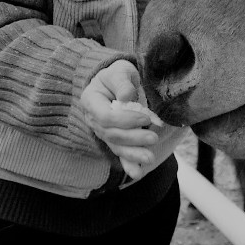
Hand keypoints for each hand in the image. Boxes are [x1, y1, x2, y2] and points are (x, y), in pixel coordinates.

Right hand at [81, 59, 160, 179]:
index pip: (105, 117)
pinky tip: (137, 173)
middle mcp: (94, 119)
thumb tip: (127, 96)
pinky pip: (120, 152)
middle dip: (133, 138)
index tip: (145, 117)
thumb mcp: (119, 71)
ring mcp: (103, 131)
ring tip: (149, 158)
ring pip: (116, 146)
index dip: (125, 120)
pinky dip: (128, 163)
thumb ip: (122, 83)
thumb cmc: (117, 74)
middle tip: (153, 137)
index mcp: (91, 101)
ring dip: (133, 154)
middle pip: (112, 134)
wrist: (115, 81)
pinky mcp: (115, 138)